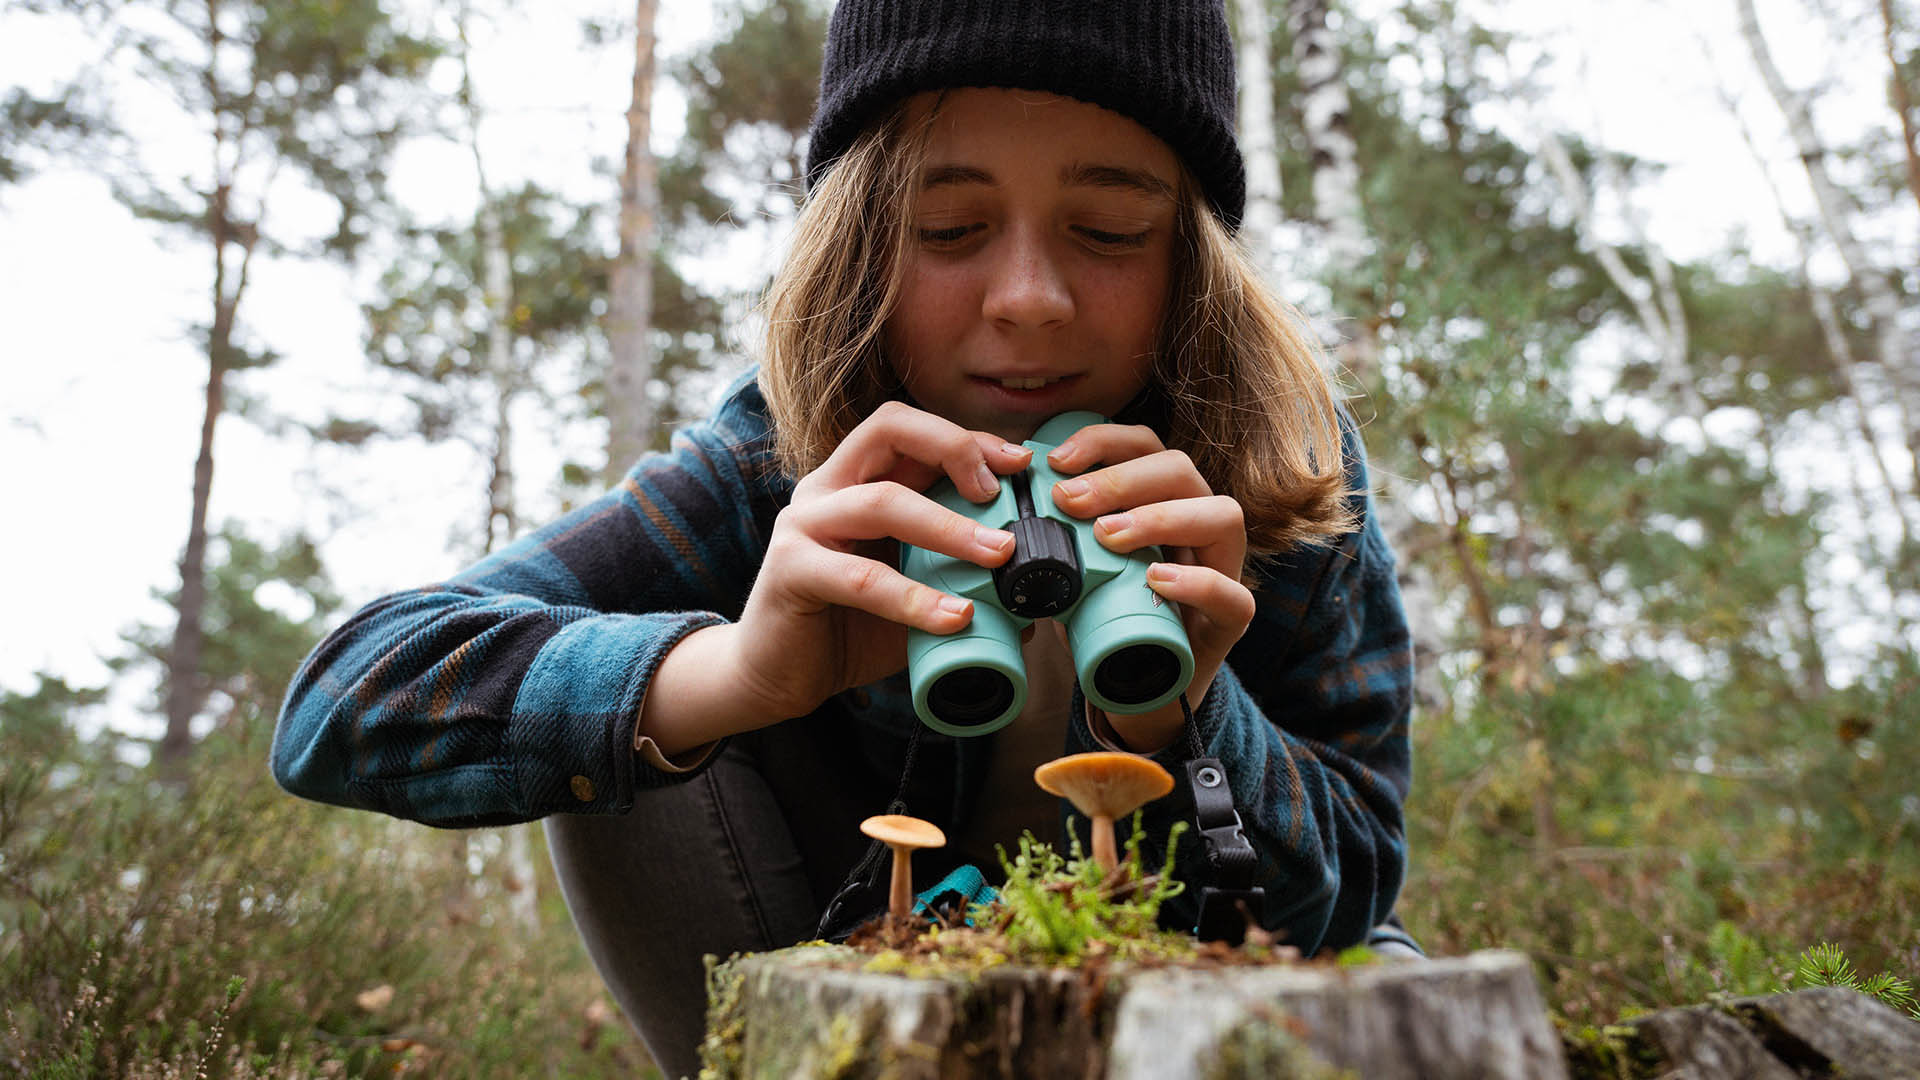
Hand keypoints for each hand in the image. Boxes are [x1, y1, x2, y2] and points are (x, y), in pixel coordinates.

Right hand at [724, 401, 1034, 724]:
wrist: (779, 676)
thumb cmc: (849, 627)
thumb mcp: (916, 595)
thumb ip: (961, 583)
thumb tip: (1033, 601)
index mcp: (857, 479)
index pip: (914, 429)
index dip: (969, 437)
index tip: (1021, 462)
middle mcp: (827, 488)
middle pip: (889, 429)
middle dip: (956, 450)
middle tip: (1004, 494)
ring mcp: (804, 525)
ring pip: (881, 501)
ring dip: (948, 526)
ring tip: (999, 554)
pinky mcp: (790, 571)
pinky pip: (862, 578)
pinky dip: (914, 598)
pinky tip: (954, 618)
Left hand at [1045, 423, 1255, 752]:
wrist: (1138, 691)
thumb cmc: (1106, 618)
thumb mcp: (1074, 567)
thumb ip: (1053, 534)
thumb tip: (1001, 504)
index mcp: (1164, 499)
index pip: (1147, 445)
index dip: (1104, 442)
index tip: (1055, 461)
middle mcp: (1202, 524)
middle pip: (1182, 471)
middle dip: (1121, 479)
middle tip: (1068, 501)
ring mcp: (1224, 569)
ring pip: (1221, 516)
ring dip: (1160, 517)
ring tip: (1107, 536)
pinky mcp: (1233, 621)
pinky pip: (1233, 594)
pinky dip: (1196, 581)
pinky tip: (1155, 578)